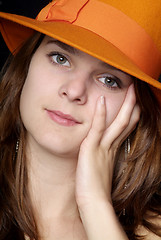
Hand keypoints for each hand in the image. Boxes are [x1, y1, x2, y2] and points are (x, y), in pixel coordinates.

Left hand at [75, 84, 139, 207]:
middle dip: (132, 107)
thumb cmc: (95, 188)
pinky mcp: (92, 148)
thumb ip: (103, 158)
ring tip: (130, 90)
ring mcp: (103, 147)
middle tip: (137, 93)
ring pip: (118, 123)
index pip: (124, 129)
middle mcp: (111, 147)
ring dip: (125, 106)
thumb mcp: (101, 168)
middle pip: (126, 123)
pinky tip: (101, 100)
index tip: (134, 106)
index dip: (130, 116)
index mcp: (112, 151)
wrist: (93, 202)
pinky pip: (97, 128)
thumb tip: (104, 154)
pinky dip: (100, 114)